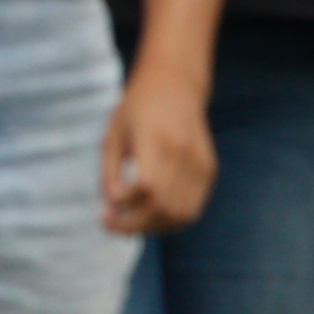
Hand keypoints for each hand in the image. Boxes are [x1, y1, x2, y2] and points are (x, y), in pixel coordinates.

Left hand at [100, 61, 214, 234]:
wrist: (175, 84)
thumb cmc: (136, 109)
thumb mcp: (113, 134)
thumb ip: (109, 173)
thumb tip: (113, 210)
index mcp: (155, 137)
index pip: (146, 187)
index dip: (125, 207)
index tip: (104, 212)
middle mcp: (183, 152)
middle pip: (163, 207)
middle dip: (134, 226)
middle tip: (112, 225)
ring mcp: (200, 162)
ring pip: (181, 215)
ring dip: (153, 228)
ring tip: (131, 223)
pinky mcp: (209, 170)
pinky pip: (193, 209)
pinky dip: (171, 221)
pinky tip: (151, 216)